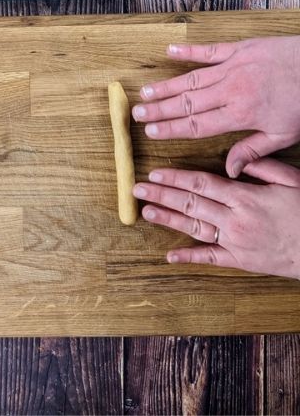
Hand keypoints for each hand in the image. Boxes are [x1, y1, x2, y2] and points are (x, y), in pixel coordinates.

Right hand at [132, 37, 299, 177]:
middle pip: (187, 103)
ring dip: (166, 86)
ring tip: (145, 92)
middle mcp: (231, 91)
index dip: (170, 129)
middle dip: (159, 110)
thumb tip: (229, 170)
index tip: (150, 132)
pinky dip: (189, 51)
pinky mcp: (240, 49)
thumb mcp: (284, 135)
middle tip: (137, 114)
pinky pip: (209, 50)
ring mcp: (233, 67)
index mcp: (240, 115)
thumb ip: (253, 151)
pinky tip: (169, 51)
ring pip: (192, 79)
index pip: (196, 125)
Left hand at [133, 159, 299, 279]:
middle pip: (191, 203)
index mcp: (245, 197)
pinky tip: (170, 255)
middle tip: (138, 190)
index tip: (156, 173)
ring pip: (194, 228)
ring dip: (168, 219)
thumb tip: (236, 162)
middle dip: (162, 195)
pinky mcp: (240, 260)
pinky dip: (189, 257)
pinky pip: (210, 259)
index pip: (201, 183)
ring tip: (146, 212)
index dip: (175, 178)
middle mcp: (235, 219)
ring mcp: (235, 242)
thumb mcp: (292, 180)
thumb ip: (263, 167)